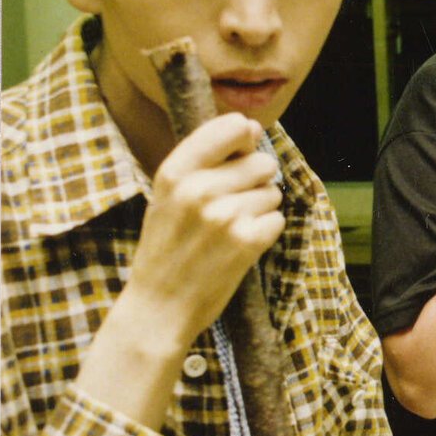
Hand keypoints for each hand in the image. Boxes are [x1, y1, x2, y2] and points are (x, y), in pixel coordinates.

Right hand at [121, 114, 284, 352]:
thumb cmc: (166, 249)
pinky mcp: (248, 241)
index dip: (244, 139)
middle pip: (262, 162)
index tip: (239, 155)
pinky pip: (277, 220)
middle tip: (228, 209)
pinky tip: (238, 248)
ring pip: (272, 192)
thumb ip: (206, 160)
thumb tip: (252, 127)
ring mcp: (225, 215)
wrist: (158, 309)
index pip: (231, 126)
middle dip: (255, 182)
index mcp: (174, 172)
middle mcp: (199, 189)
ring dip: (259, 210)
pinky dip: (265, 233)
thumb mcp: (167, 196)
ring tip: (228, 232)